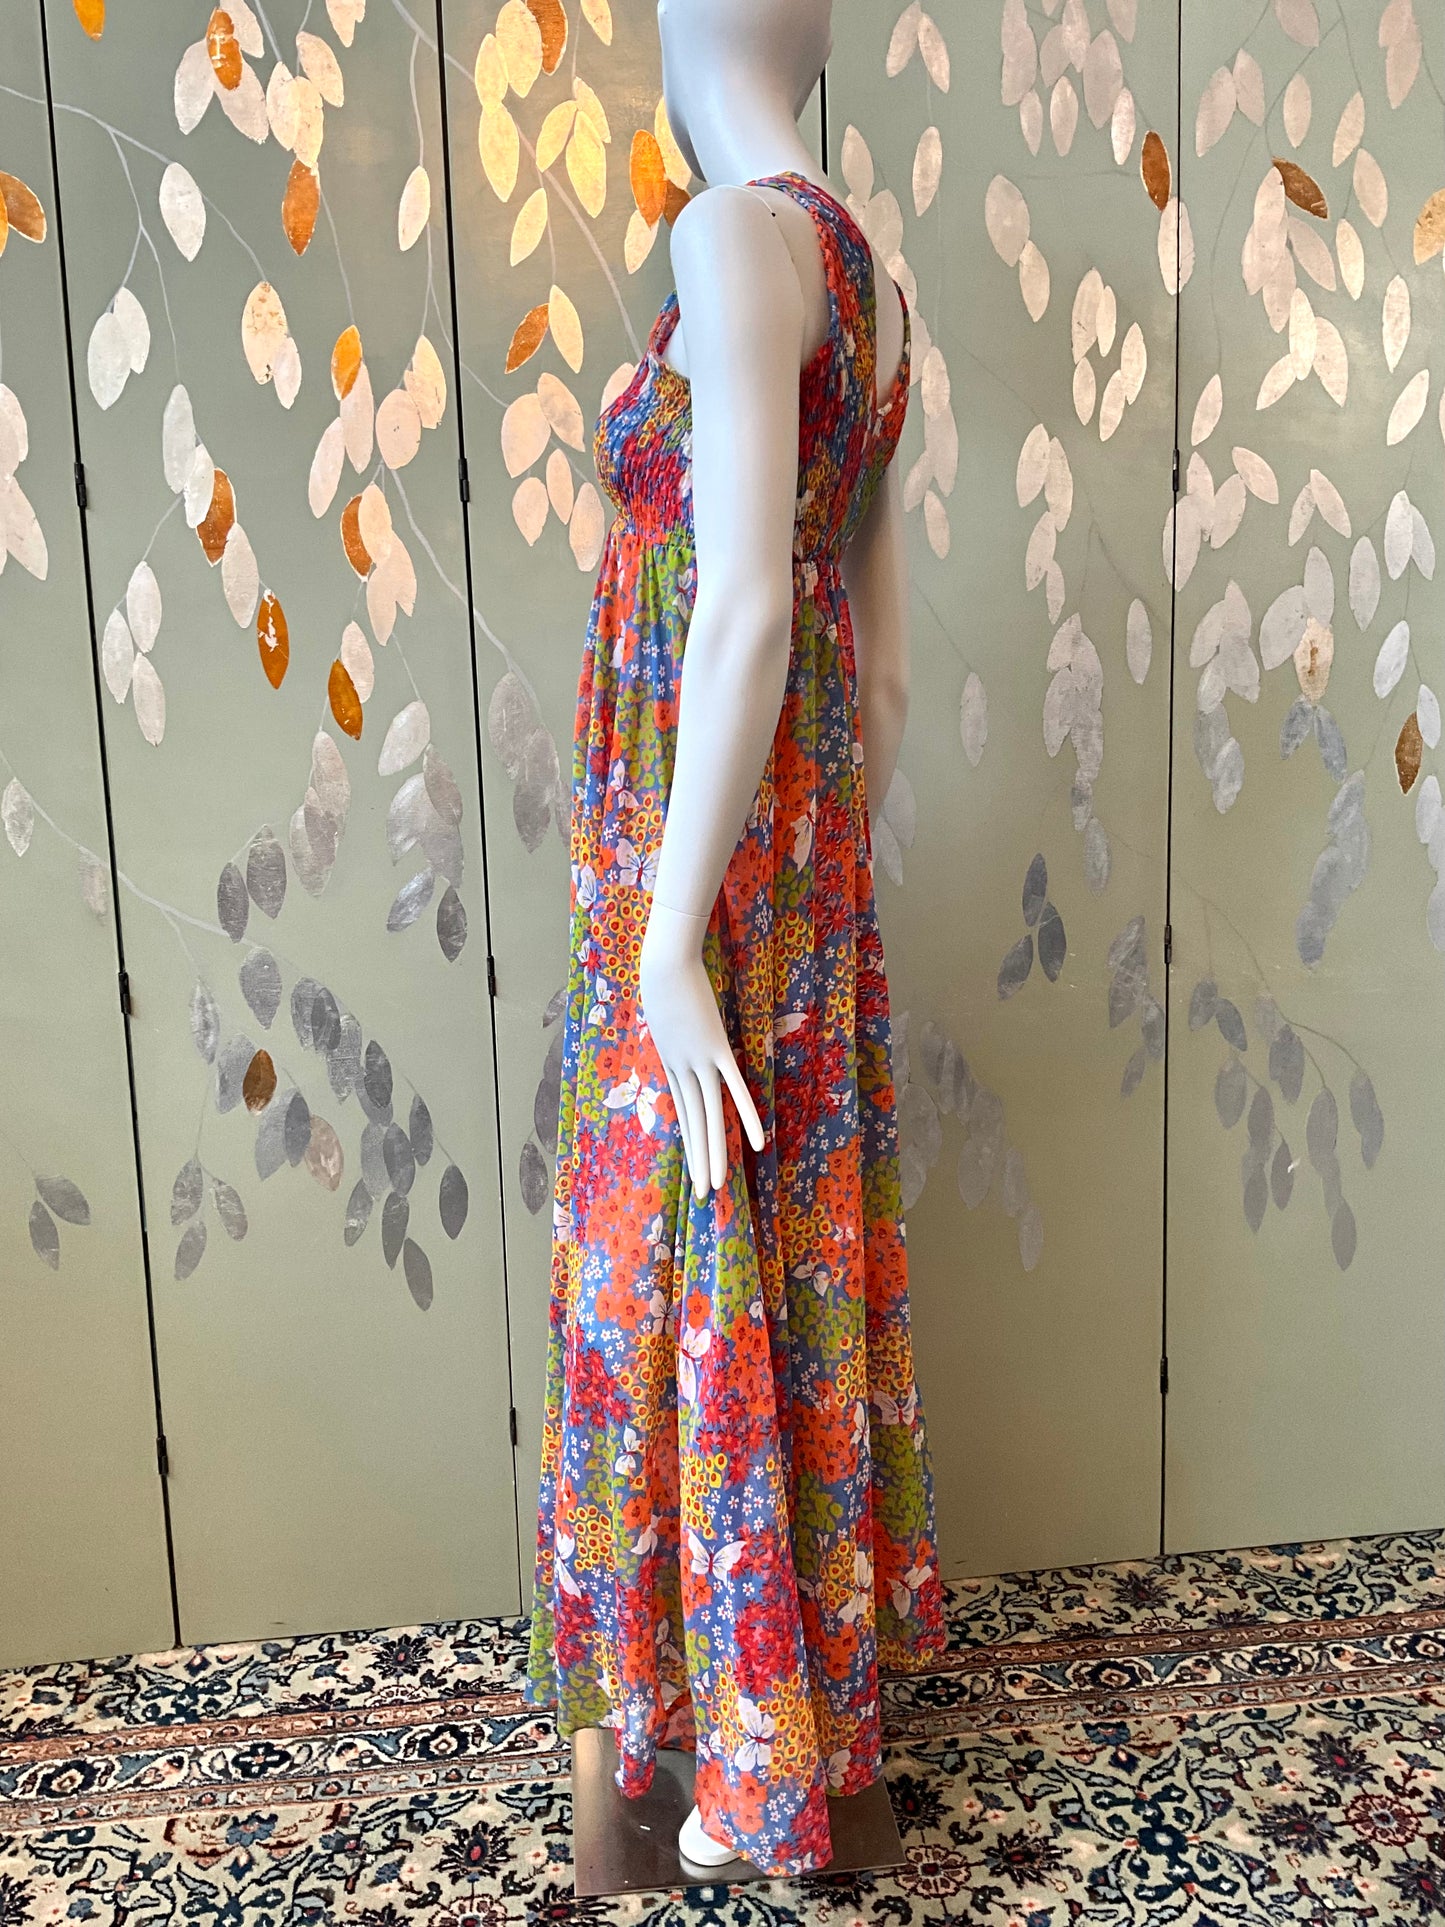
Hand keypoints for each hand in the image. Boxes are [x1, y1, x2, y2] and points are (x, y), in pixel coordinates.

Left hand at [638, 902, 765, 1200]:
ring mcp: (698, 1061)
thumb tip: (679, 1022)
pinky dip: (747, 1115)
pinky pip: (733, 1088)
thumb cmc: (661, 976)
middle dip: (700, 1161)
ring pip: (710, 1116)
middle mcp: (682, 1070)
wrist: (662, 962)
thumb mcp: (664, 1008)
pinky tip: (759, 1142)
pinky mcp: (714, 1048)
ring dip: (715, 1153)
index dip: (692, 1143)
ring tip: (717, 1185)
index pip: (684, 1113)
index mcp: (671, 1064)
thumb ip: (674, 1023)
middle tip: (704, 1194)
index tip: (694, 1168)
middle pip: (695, 1124)